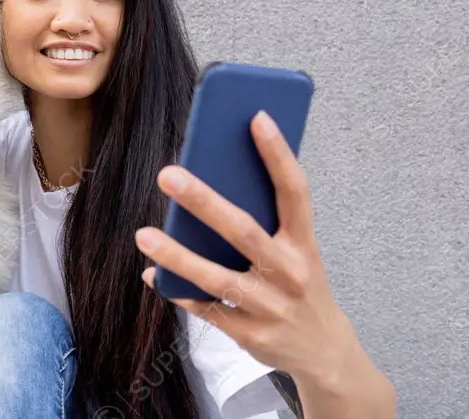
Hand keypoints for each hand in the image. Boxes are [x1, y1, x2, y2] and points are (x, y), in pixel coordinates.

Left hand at [135, 110, 356, 384]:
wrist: (324, 350)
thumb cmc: (299, 283)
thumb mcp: (297, 250)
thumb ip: (266, 219)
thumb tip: (213, 177)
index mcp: (305, 243)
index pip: (295, 191)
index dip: (278, 154)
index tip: (256, 117)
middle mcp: (291, 273)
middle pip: (243, 231)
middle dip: (204, 201)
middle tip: (168, 174)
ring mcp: (270, 307)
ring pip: (217, 278)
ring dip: (177, 256)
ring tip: (144, 234)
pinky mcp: (251, 335)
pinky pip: (206, 309)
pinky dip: (177, 290)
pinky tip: (154, 274)